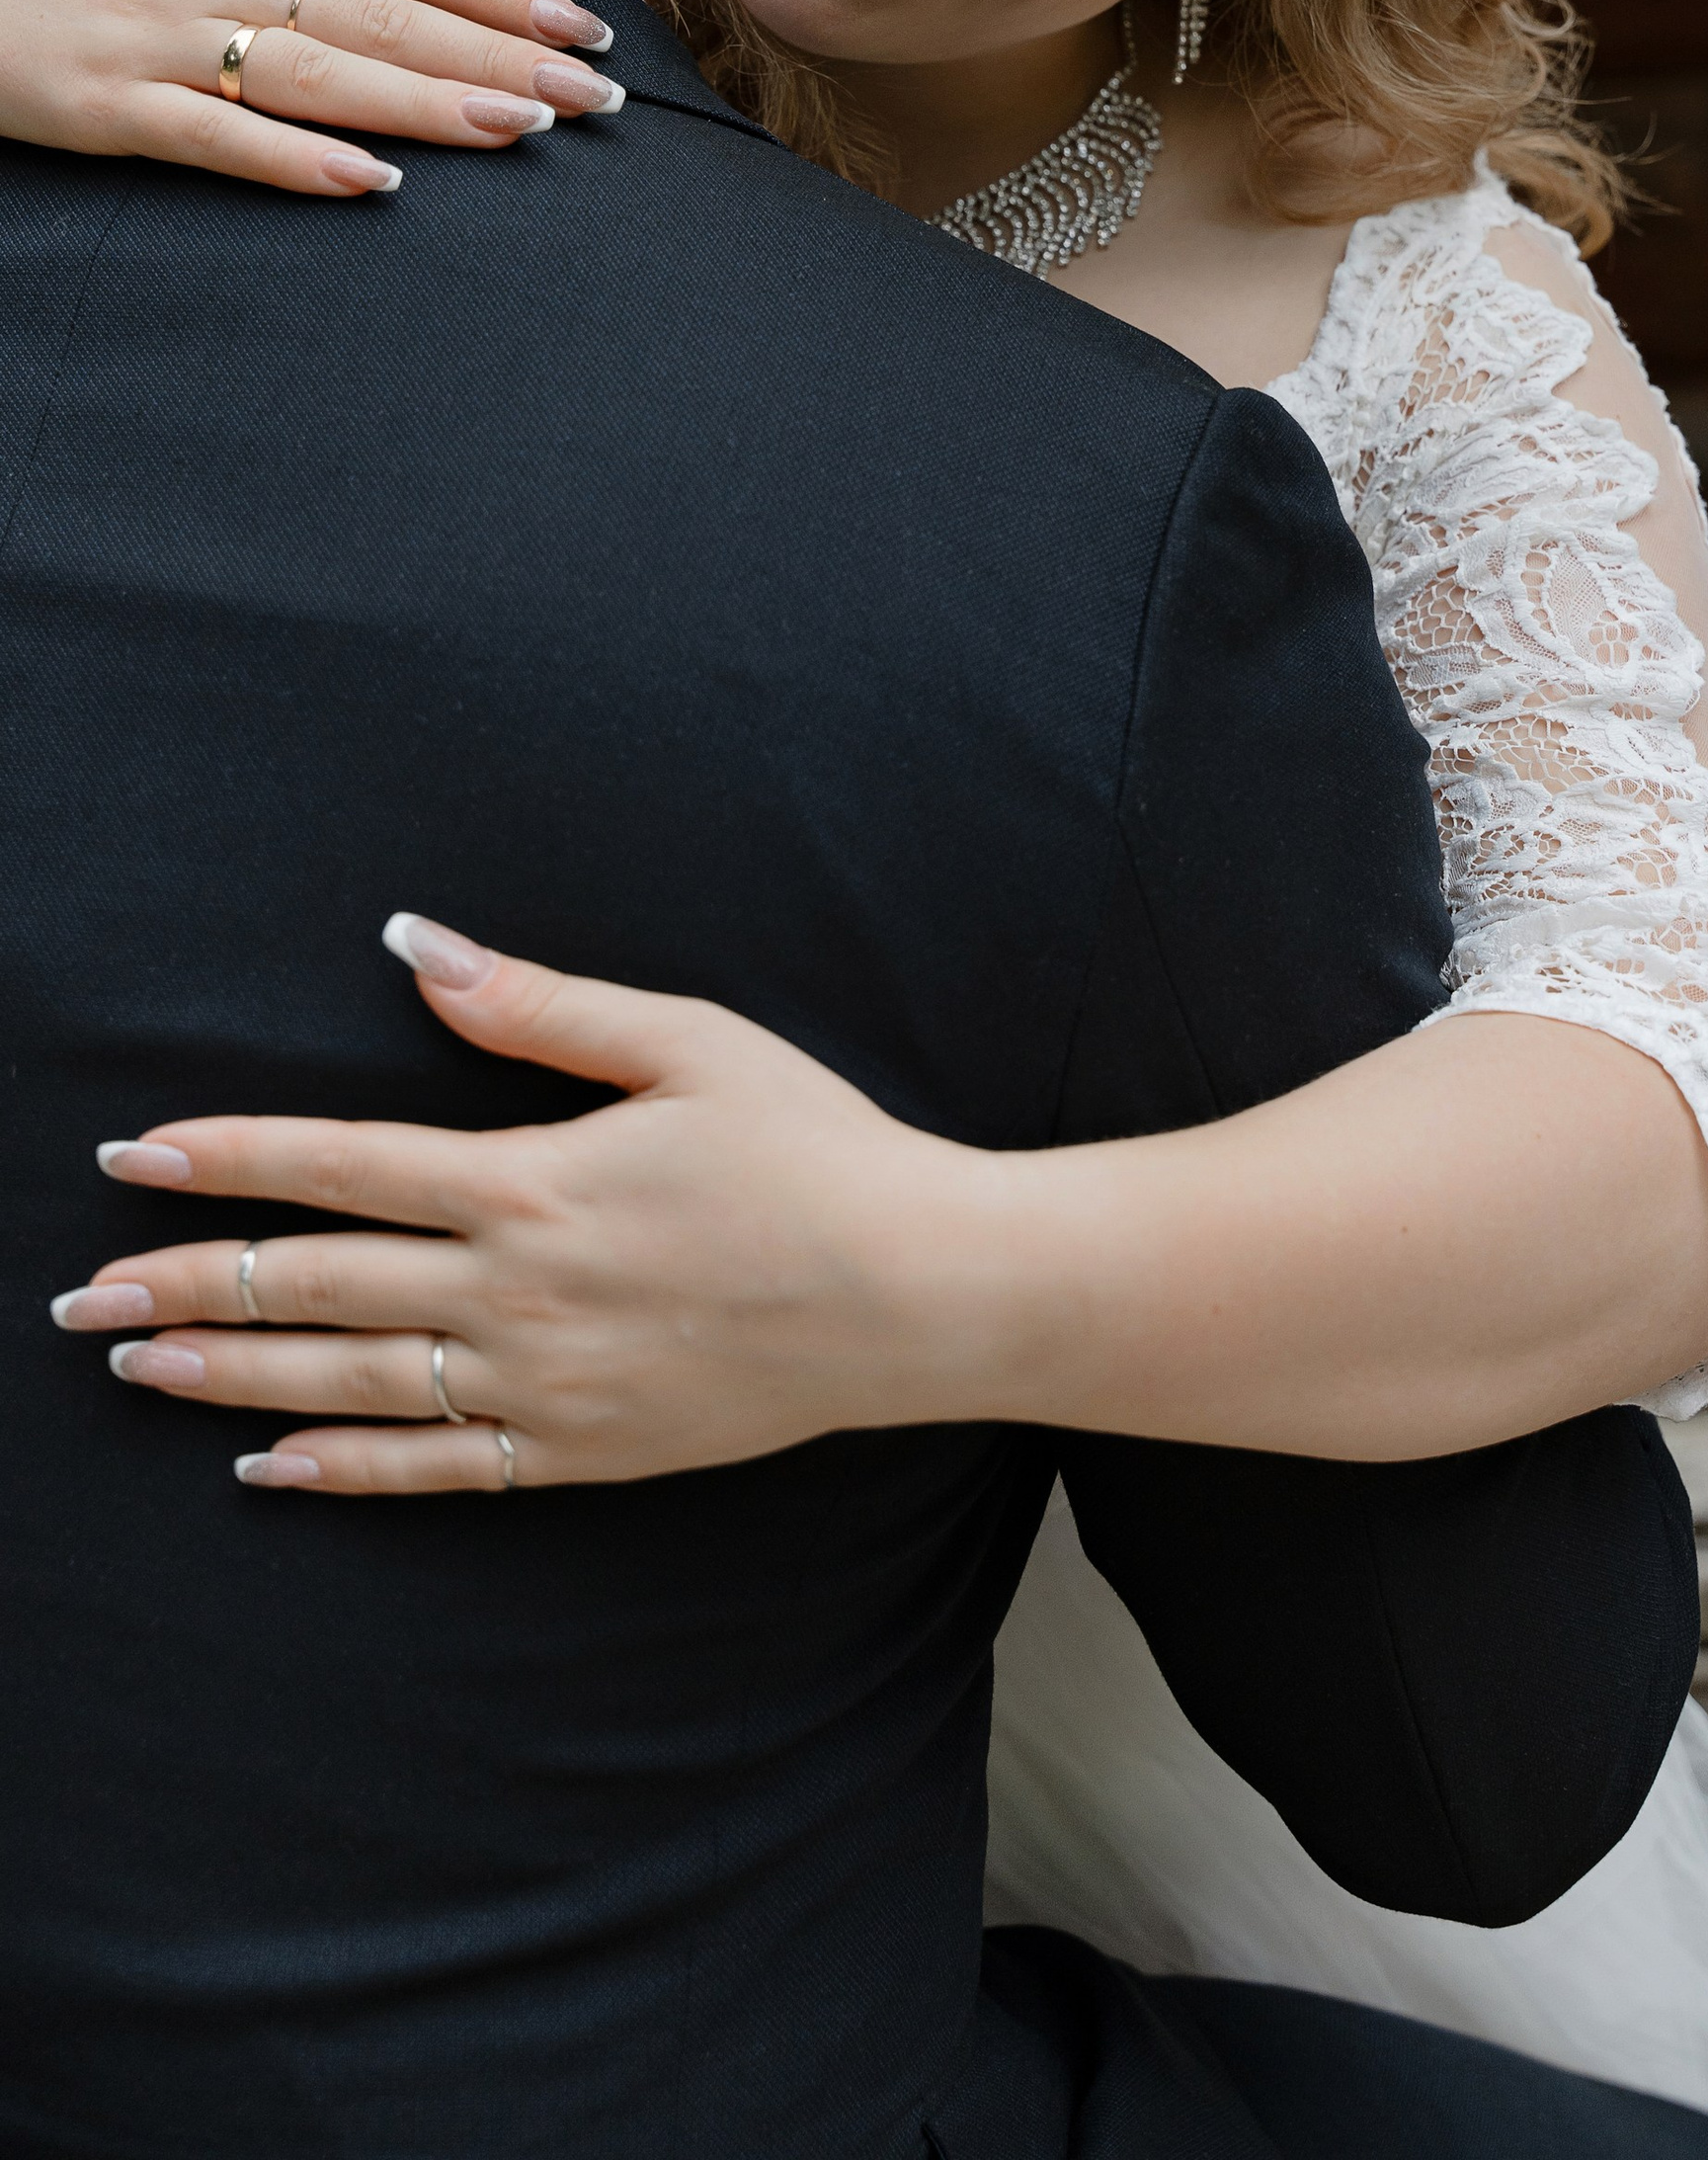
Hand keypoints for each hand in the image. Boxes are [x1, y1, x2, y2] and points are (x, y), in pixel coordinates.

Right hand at [0, 0, 627, 196]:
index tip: (580, 22)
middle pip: (381, 19)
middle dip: (498, 56)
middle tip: (594, 97)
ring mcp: (162, 43)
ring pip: (318, 79)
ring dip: (425, 106)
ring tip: (520, 131)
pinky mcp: (112, 111)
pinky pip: (218, 140)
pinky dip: (293, 161)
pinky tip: (371, 183)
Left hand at [54, 919, 1008, 1492]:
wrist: (916, 1293)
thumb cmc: (814, 1150)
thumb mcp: (688, 1041)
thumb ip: (539, 1004)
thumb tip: (416, 944)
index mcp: (533, 1182)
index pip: (339, 1166)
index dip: (227, 1158)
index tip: (129, 1156)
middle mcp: (517, 1294)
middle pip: (314, 1285)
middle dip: (184, 1279)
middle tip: (77, 1295)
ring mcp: (544, 1387)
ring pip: (349, 1384)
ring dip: (230, 1372)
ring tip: (135, 1365)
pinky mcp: (581, 1452)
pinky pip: (433, 1471)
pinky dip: (340, 1469)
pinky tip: (264, 1462)